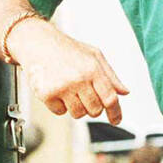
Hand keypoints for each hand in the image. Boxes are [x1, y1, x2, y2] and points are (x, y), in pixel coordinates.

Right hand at [10, 18, 129, 124]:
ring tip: (69, 90)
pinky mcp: (47, 94)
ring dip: (76, 107)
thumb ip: (111, 75)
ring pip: (78, 114)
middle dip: (92, 107)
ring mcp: (62, 87)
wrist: (38, 42)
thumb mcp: (94, 55)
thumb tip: (124, 92)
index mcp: (93, 68)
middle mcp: (78, 78)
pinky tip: (57, 89)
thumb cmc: (67, 49)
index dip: (115, 113)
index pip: (110, 98)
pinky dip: (59, 105)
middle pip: (95, 110)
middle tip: (84, 95)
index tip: (116, 121)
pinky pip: (60, 112)